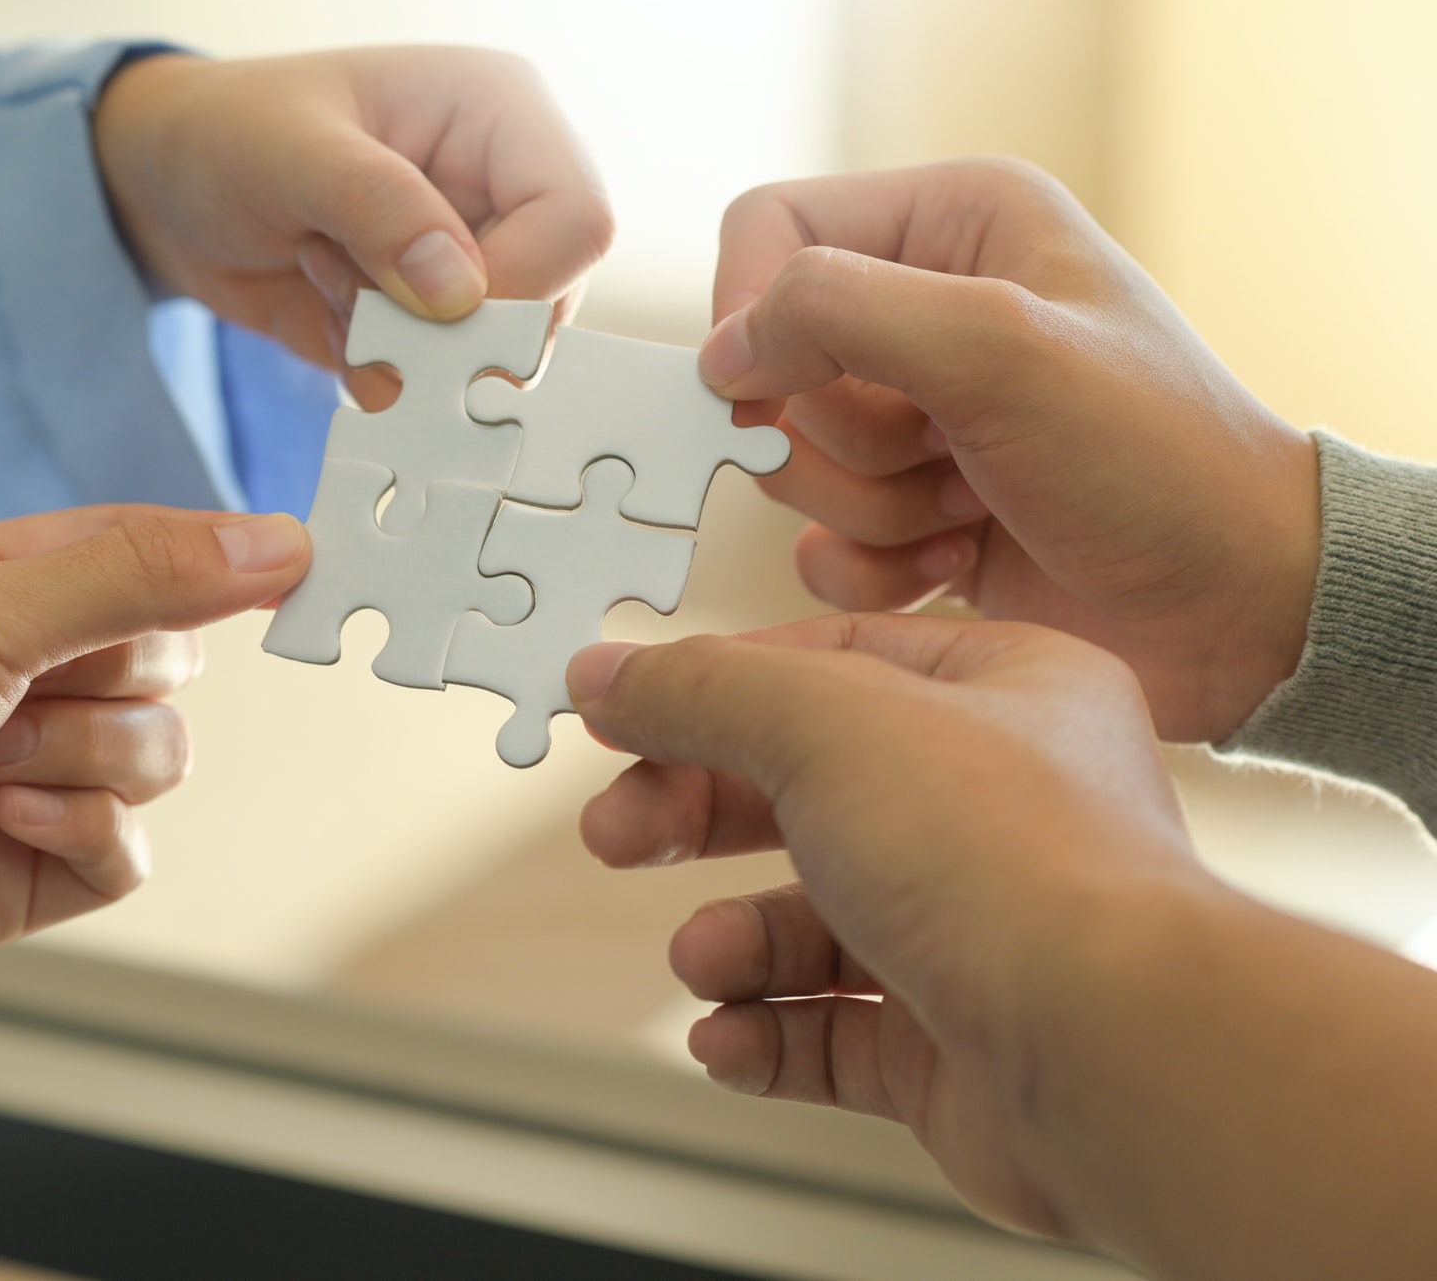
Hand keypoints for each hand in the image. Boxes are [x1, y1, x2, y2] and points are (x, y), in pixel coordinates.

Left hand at [0, 506, 308, 1049]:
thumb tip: (275, 542)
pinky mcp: (18, 873)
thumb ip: (140, 578)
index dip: (219, 560)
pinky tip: (5, 822)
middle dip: (108, 680)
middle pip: (166, 664)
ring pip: (156, 759)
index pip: (144, 552)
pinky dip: (81, 834)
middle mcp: (10, 677)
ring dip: (82, 758)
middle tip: (13, 690)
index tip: (299, 564)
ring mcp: (19, 777)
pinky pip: (126, 852)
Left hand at [95, 47, 612, 404]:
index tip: (428, 308)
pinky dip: (372, 371)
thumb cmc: (224, 132)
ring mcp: (473, 262)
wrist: (161, 189)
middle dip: (440, 327)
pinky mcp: (434, 324)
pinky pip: (435, 385)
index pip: (576, 221)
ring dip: (395, 347)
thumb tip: (461, 291)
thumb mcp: (289, 150)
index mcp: (501, 114)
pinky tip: (322, 305)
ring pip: (491, 358)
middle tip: (344, 284)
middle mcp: (505, 189)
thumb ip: (378, 208)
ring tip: (323, 273)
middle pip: (545, 304)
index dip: (517, 286)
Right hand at [567, 618, 1436, 1277]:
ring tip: (704, 959)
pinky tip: (730, 1035)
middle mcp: (1001, 810)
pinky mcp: (960, 1041)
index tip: (624, 714)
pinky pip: (834, 1032)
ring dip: (735, 943)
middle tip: (619, 832)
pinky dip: (767, 1033)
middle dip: (698, 817)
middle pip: (806, 794)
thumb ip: (701, 692)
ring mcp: (981, 931)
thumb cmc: (1022, 868)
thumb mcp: (826, 723)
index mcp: (1004, 693)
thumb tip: (608, 676)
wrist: (1111, 1056)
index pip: (830, 664)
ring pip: (815, 923)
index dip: (715, 688)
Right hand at [697, 158, 1319, 740]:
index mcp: (954, 223)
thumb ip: (838, 313)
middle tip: (945, 455)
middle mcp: (928, 309)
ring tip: (971, 510)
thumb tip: (720, 353)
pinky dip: (874, 569)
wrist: (1238, 608)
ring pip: (792, 462)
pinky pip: (818, 543)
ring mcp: (918, 419)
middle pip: (774, 364)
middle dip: (846, 436)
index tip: (768, 393)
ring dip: (872, 507)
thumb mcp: (997, 346)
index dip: (751, 312)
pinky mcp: (912, 515)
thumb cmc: (1153, 458)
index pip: (772, 227)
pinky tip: (957, 565)